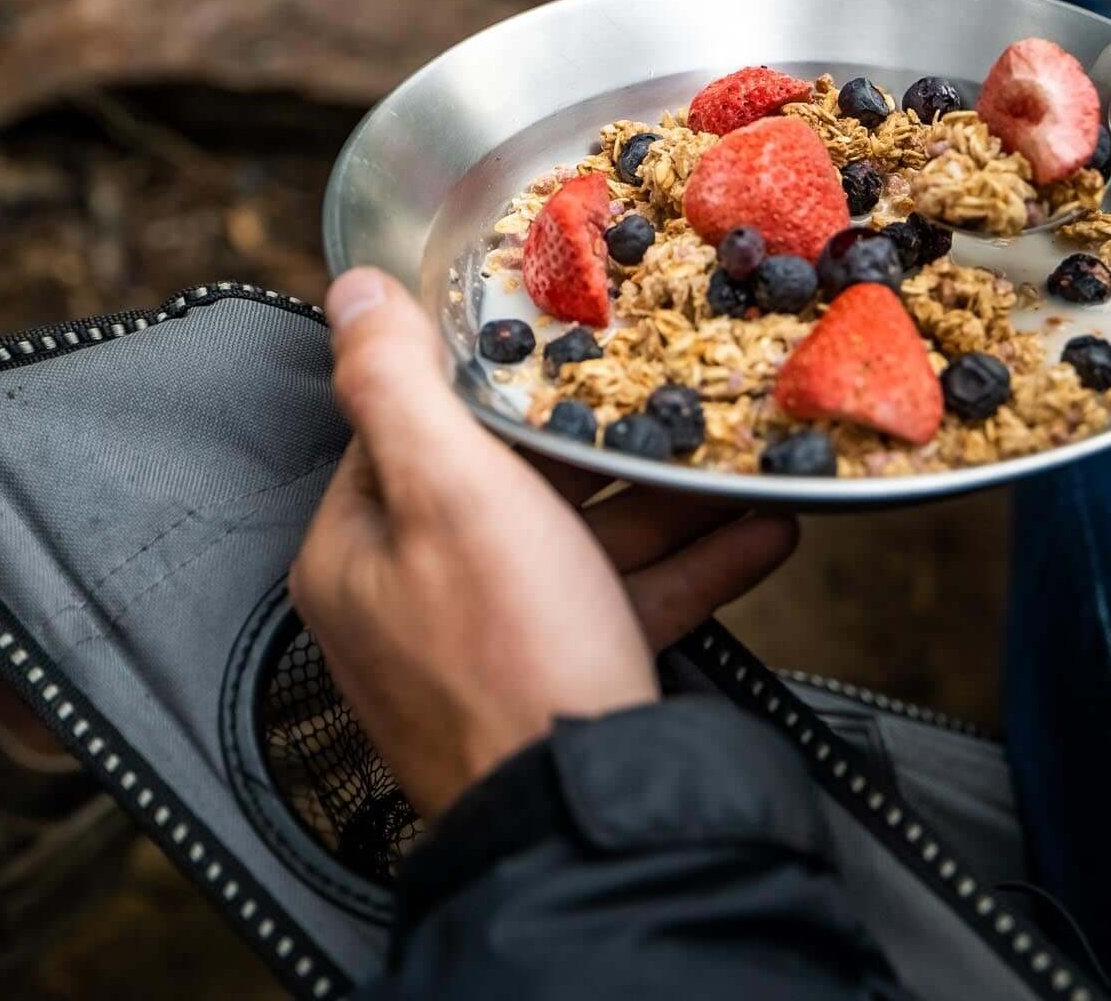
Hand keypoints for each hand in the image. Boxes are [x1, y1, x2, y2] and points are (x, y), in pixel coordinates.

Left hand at [290, 269, 798, 816]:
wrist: (585, 817)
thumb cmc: (507, 652)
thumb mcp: (450, 489)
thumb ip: (397, 383)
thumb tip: (354, 294)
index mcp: (357, 551)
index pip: (406, 428)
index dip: (482, 378)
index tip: (550, 334)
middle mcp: (409, 602)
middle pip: (505, 482)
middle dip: (598, 438)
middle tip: (661, 385)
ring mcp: (486, 649)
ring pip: (575, 544)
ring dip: (663, 499)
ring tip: (728, 450)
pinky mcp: (557, 685)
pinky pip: (619, 604)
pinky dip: (686, 566)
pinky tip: (756, 530)